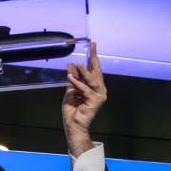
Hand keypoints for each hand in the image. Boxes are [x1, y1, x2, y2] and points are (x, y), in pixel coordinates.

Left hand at [62, 42, 107, 156]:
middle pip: (97, 71)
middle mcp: (99, 90)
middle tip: (93, 46)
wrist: (72, 124)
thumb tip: (72, 64)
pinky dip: (77, 83)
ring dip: (84, 72)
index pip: (94, 69)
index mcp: (94, 87)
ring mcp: (99, 95)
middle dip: (94, 58)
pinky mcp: (95, 101)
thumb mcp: (70, 89)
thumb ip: (73, 78)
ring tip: (78, 64)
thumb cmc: (72, 110)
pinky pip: (85, 89)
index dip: (93, 57)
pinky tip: (71, 78)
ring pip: (92, 79)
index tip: (93, 45)